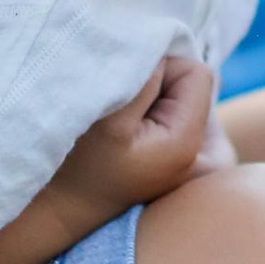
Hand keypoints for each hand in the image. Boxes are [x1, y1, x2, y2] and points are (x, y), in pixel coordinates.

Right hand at [54, 50, 217, 229]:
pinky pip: (175, 118)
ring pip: (182, 100)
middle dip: (160, 87)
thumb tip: (165, 50)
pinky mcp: (178, 161)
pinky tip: (130, 137)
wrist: (59, 214)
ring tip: (125, 127)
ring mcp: (193, 162)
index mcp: (189, 142)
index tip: (128, 91)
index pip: (197, 73)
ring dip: (155, 101)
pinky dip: (154, 116)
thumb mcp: (110, 118)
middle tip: (123, 112)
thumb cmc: (77, 167)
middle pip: (193, 87)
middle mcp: (204, 157)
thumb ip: (145, 80)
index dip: (160, 70)